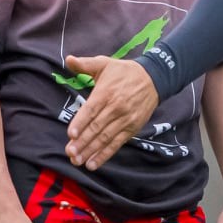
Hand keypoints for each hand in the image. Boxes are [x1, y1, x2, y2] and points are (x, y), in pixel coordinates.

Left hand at [64, 56, 158, 170]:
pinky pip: (116, 143)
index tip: (71, 134)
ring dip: (91, 151)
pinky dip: (105, 154)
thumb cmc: (124, 72)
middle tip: (70, 152)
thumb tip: (68, 59)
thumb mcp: (104, 63)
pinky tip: (93, 163)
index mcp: (106, 92)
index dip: (81, 122)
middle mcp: (115, 107)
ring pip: (106, 138)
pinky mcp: (132, 128)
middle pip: (97, 127)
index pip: (91, 109)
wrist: (154, 78)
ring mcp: (125, 119)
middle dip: (82, 142)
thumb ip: (85, 64)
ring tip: (78, 161)